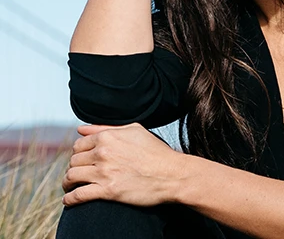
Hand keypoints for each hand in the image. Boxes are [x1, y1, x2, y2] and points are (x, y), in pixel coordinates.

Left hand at [62, 123, 183, 206]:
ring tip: (72, 187)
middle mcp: (103, 152)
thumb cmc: (155, 151)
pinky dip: (70, 199)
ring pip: (71, 177)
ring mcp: (104, 172)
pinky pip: (77, 196)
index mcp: (108, 136)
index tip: (83, 161)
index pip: (78, 145)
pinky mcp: (107, 191)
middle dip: (74, 168)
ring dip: (68, 183)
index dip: (79, 153)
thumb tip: (81, 128)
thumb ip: (107, 127)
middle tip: (79, 174)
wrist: (171, 173)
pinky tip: (71, 200)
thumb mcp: (134, 130)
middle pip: (73, 161)